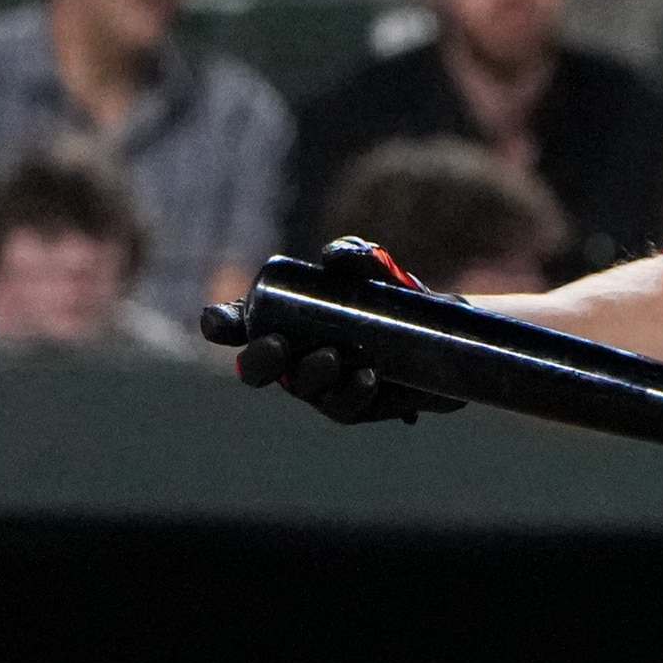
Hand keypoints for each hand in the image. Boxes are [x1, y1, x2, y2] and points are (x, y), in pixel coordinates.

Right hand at [200, 237, 465, 425]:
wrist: (443, 333)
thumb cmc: (389, 295)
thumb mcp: (374, 269)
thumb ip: (353, 256)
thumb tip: (332, 257)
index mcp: (281, 319)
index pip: (237, 325)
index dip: (221, 324)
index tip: (219, 321)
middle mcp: (291, 356)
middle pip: (257, 368)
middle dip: (259, 360)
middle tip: (277, 345)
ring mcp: (320, 386)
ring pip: (301, 388)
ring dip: (311, 374)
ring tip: (333, 356)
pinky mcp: (353, 406)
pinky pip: (344, 406)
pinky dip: (352, 391)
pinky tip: (368, 376)